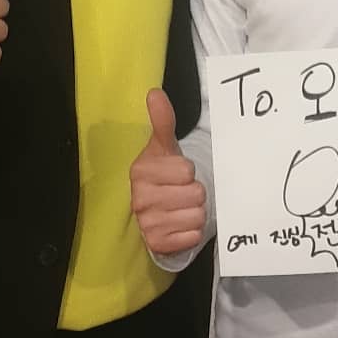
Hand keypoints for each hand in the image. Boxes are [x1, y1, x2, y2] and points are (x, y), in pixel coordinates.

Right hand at [130, 88, 206, 255]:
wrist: (157, 209)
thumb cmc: (164, 173)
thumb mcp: (165, 146)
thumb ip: (162, 120)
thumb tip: (154, 93)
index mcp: (140, 171)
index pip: (186, 170)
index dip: (188, 171)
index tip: (176, 173)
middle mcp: (140, 199)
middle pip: (195, 194)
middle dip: (194, 193)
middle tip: (181, 192)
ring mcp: (147, 224)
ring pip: (197, 216)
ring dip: (195, 212)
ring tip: (182, 207)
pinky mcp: (157, 245)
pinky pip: (192, 236)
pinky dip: (191, 232)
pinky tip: (180, 225)